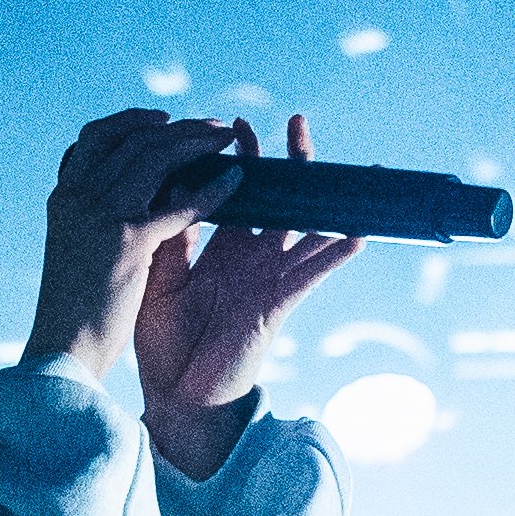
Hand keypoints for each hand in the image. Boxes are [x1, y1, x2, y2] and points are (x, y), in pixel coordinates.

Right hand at [18, 109, 245, 394]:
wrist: (62, 353)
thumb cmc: (73, 311)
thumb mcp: (79, 251)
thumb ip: (99, 218)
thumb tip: (135, 198)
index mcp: (64, 197)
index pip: (97, 135)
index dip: (134, 121)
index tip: (165, 121)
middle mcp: (78, 197)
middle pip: (133, 140)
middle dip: (179, 128)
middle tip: (215, 128)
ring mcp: (100, 216)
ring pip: (156, 159)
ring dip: (197, 144)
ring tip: (229, 142)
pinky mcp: (127, 242)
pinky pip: (179, 204)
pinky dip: (210, 190)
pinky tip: (235, 183)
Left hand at [135, 113, 362, 478]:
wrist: (172, 394)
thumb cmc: (164, 340)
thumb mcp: (159, 279)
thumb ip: (169, 236)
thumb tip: (167, 186)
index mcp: (221, 247)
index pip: (238, 192)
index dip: (242, 158)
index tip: (236, 124)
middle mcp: (251, 258)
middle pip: (282, 200)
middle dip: (291, 162)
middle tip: (295, 121)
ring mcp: (269, 280)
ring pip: (306, 231)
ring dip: (326, 200)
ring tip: (353, 170)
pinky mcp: (277, 306)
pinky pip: (310, 277)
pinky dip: (333, 256)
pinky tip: (355, 234)